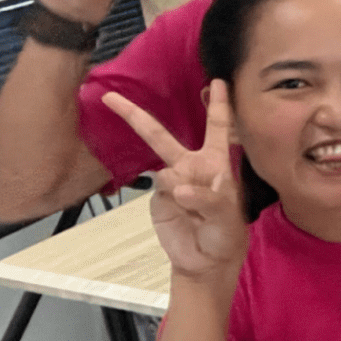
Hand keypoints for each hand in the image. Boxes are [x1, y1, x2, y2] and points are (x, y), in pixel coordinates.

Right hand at [102, 81, 247, 280]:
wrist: (206, 260)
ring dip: (180, 183)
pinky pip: (160, 190)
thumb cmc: (225, 232)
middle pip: (161, 136)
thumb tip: (175, 184)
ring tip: (196, 207)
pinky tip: (184, 210)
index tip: (218, 81)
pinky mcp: (157, 199)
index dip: (218, 104)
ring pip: (164, 168)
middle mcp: (191, 166)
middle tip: (112, 97)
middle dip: (137, 117)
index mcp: (215, 161)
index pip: (218, 127)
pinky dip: (173, 198)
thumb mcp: (228, 215)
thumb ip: (207, 197)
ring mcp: (171, 181)